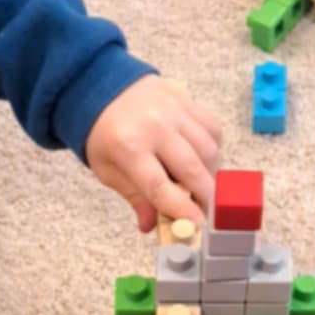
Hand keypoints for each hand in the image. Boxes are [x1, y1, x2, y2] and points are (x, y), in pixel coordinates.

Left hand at [86, 76, 220, 231]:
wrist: (102, 88)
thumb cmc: (105, 134)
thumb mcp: (108, 170)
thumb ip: (134, 197)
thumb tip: (151, 226)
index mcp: (127, 147)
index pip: (160, 186)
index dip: (181, 209)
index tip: (197, 225)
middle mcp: (154, 126)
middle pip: (191, 169)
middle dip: (204, 196)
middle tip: (204, 210)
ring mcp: (173, 110)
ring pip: (208, 149)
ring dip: (210, 173)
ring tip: (201, 184)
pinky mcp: (186, 100)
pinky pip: (212, 128)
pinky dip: (212, 148)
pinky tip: (201, 158)